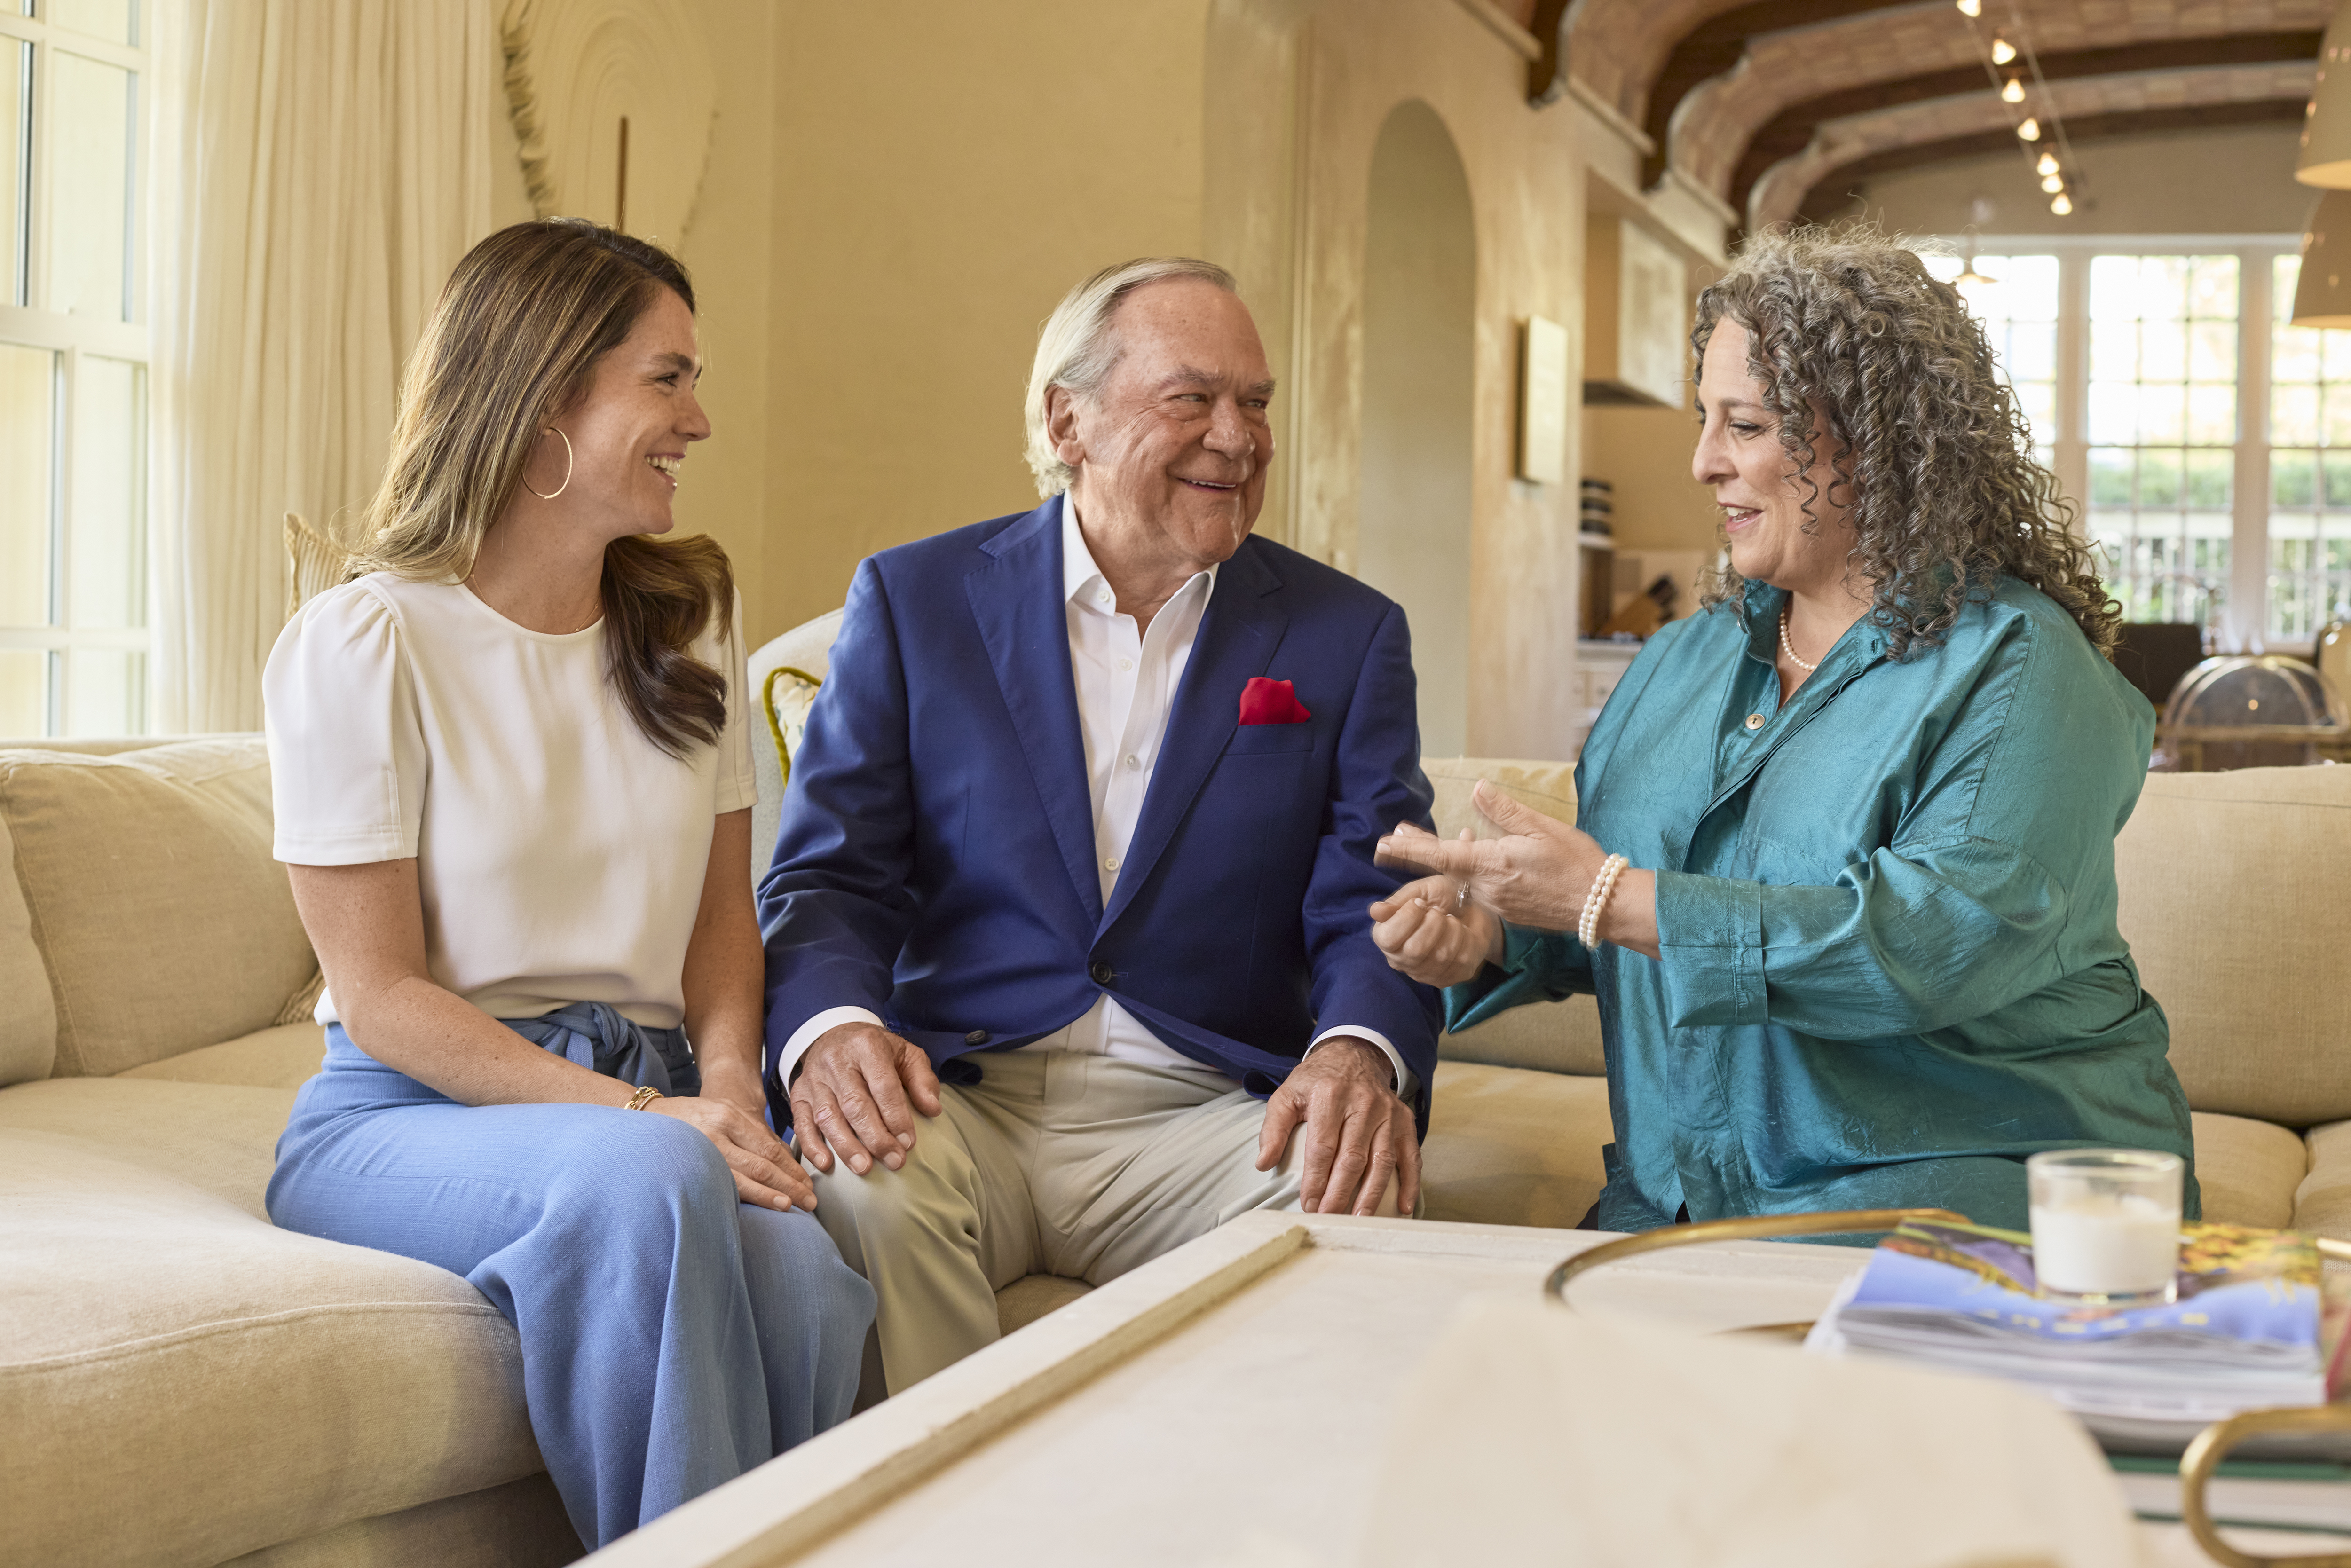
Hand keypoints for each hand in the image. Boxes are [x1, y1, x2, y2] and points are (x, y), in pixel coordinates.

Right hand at [649, 1093, 817, 1212]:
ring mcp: (702, 1151)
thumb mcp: (726, 1115)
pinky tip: (757, 1206)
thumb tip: (786, 1161)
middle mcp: (717, 1132)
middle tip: (809, 1201)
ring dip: (771, 1195)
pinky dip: (743, 1198)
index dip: (792, 1169)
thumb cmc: (693, 1117)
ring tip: (791, 1207)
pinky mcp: (688, 1167)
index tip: (808, 1184)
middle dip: (789, 1185)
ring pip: (743, 1178)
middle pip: (762, 1164)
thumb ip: (755, 1135)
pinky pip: (721, 1186)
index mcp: (730, 1117)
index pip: (769, 1149)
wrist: (650, 1116)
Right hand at [789, 1021, 942, 1175]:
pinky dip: (812, 1145)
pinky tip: (826, 1164)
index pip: (883, 1086)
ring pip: (828, 1116)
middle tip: (894, 1161)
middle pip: (855, 1105)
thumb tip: (932, 1109)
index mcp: (867, 1045)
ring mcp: (814, 1078)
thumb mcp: (905, 1053)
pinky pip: (801, 1122)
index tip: (908, 1143)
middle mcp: (837, 1060)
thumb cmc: (876, 1050)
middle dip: (876, 1137)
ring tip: (864, 1168)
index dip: (896, 1116)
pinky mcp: (799, 1093)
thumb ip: (922, 1079)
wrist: (835, 1034)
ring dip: (846, 1146)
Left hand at [1256, 1036, 1419, 1216]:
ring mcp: (1388, 1113)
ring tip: (1359, 1219)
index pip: (1322, 1147)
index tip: (1309, 1205)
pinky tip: (1403, 1207)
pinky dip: (1410, 1183)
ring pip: (1382, 1160)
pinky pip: (1411, 1155)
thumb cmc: (1317, 1081)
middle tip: (1329, 1217)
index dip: (1316, 1180)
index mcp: (1329, 1096)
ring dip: (1372, 1194)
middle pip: (1353, 1158)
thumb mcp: (1287, 1095)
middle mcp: (1363, 1103)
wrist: (1354, 1055)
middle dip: (1340, 1193)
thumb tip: (1264, 1164)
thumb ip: (1273, 1128)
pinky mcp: (1405, 1121)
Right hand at [1369, 874, 1502, 987]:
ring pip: (1440, 956)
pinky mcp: (1449, 978)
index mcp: (1386, 938)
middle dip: (1433, 923)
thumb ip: (1397, 901)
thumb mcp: (1419, 890)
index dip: (1408, 917)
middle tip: (1439, 912)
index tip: (1420, 903)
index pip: (1388, 939)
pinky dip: (1466, 939)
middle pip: (1415, 950)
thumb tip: (1376, 911)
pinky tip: (1463, 933)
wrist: (1469, 905)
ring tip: (1451, 921)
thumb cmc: (1440, 898)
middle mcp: (1401, 961)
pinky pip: (1461, 961)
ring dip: (1452, 929)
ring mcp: (1424, 974)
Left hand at [1375, 780, 1599, 932]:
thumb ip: (1505, 811)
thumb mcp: (1542, 828)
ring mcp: (1496, 905)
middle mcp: (1488, 889)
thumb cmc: (1576, 862)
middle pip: (1444, 869)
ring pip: (1461, 881)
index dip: (1409, 849)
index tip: (1382, 844)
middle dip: (1417, 852)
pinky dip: (1468, 875)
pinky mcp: (1508, 914)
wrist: (1601, 906)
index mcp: (1493, 864)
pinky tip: (1469, 861)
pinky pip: (1479, 892)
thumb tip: (1478, 787)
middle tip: (1391, 839)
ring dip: (1444, 862)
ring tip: (1425, 843)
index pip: (1441, 855)